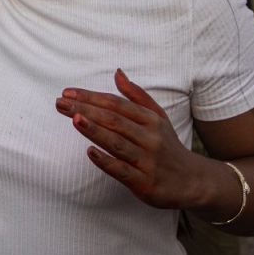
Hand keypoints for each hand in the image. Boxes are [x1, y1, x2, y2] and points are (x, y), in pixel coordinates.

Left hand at [55, 68, 215, 210]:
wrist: (193, 181)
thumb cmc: (168, 146)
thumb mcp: (158, 117)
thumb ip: (136, 95)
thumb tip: (117, 73)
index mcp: (150, 119)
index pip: (116, 103)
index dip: (91, 96)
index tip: (67, 92)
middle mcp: (149, 137)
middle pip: (113, 120)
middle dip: (85, 109)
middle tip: (60, 102)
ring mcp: (147, 160)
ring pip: (117, 142)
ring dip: (94, 130)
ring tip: (74, 118)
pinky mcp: (144, 181)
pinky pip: (122, 170)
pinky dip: (106, 161)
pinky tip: (89, 152)